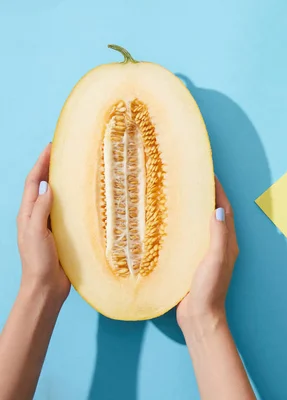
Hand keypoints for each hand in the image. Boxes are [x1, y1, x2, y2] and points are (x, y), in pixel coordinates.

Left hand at [16, 143, 69, 303]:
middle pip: (44, 186)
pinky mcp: (62, 234)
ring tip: (75, 169)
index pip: (34, 182)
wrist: (45, 287)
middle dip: (51, 168)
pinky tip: (84, 198)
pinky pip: (68, 212)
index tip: (51, 147)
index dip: (41, 164)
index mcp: (28, 214)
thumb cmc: (38, 261)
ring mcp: (50, 225)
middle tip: (64, 152)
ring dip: (63, 182)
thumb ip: (41, 210)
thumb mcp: (36, 233)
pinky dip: (74, 201)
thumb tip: (49, 187)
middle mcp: (38, 216)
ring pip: (57, 197)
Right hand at [177, 178, 238, 325]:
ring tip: (181, 194)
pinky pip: (191, 237)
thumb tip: (218, 209)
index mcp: (229, 243)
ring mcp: (207, 254)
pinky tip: (172, 222)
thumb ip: (219, 235)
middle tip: (193, 179)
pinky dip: (185, 225)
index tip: (209, 173)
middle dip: (207, 195)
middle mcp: (221, 246)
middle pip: (215, 214)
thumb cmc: (210, 289)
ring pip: (202, 224)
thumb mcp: (216, 260)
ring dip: (196, 209)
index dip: (218, 191)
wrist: (199, 317)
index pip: (226, 210)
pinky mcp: (194, 262)